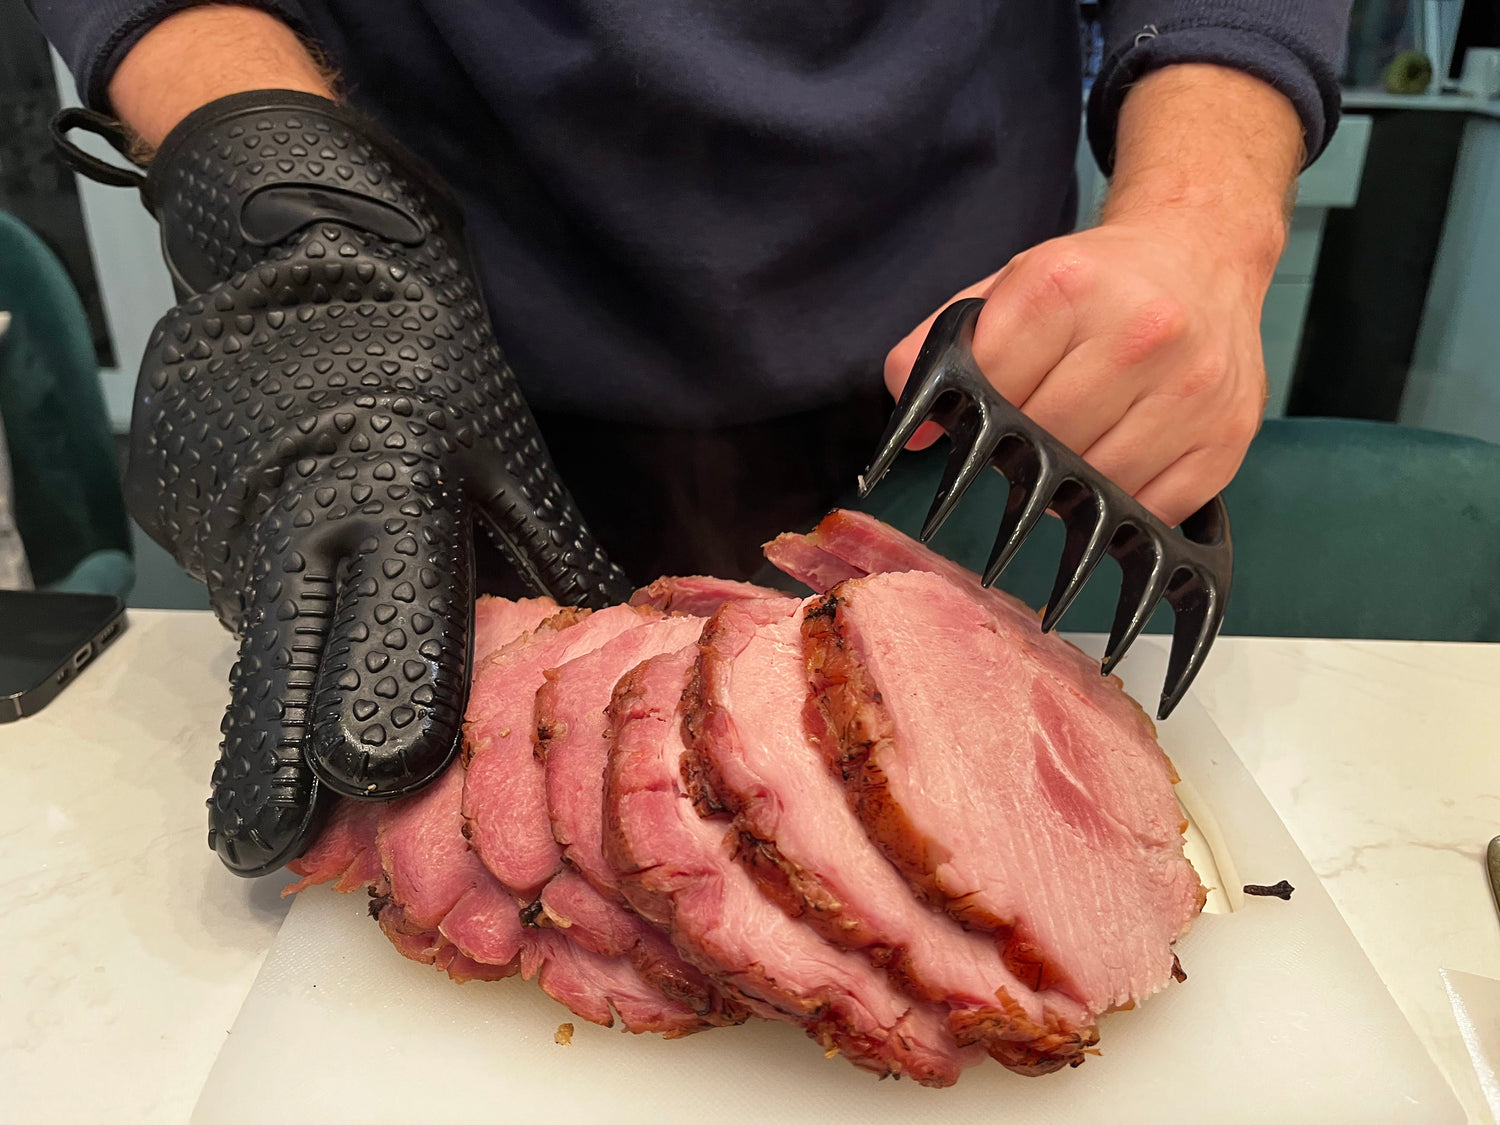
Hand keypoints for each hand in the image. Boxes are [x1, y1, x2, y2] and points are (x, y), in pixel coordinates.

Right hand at [118, 91, 629, 875]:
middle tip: (274, 849)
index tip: (376, 778)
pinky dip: (277, 657)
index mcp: (385, 480)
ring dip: (289, 711)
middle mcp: (290, 512)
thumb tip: (611, 644)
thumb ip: (544, 552)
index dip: (392, 694)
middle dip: (282, 764)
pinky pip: (244, 613)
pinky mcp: (183, 521)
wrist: (297, 260)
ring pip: (264, 648)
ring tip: (313, 793)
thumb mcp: (504, 445)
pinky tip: (302, 685)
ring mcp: (220, 520)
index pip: (394, 608)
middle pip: (286, 663)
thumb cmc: (421, 353)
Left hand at [885, 64, 1299, 528]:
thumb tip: (909, 431)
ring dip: (1070, 490)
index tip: (975, 431)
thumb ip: (941, 347)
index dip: (975, 422)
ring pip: (1099, 485)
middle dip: (1022, 457)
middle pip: (1045, 444)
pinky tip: (1114, 473)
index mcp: (1068, 287)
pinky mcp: (1227, 435)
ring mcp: (1192, 386)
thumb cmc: (1095, 281)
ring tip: (1067, 458)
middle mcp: (1140, 332)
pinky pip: (1154, 509)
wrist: (1202, 252)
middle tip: (1023, 448)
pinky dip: (1122, 506)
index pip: (992, 392)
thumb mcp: (1008, 286)